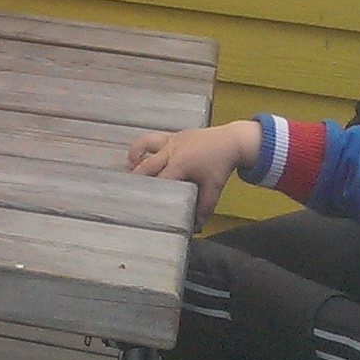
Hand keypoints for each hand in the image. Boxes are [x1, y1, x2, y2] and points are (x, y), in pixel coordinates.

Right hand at [128, 119, 263, 223]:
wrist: (231, 141)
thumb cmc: (221, 164)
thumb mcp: (214, 187)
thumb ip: (204, 207)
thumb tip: (197, 224)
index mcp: (180, 164)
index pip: (159, 181)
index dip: (150, 193)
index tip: (142, 202)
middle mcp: (171, 151)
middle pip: (145, 165)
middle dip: (136, 178)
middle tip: (128, 190)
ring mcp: (170, 141)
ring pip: (144, 144)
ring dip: (134, 155)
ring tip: (130, 168)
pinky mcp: (173, 135)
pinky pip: (153, 139)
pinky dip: (144, 147)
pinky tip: (141, 156)